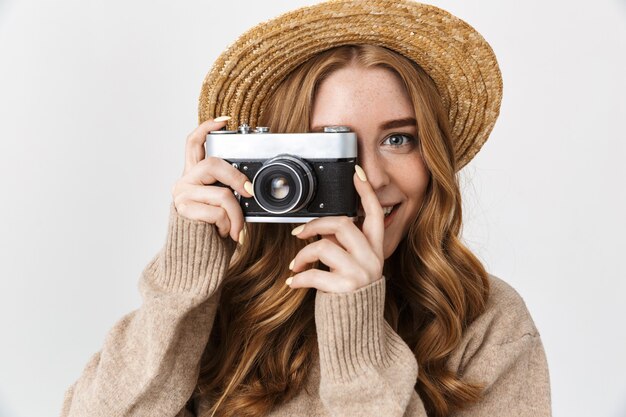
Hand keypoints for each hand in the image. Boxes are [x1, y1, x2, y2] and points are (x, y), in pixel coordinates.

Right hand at [171, 117, 253, 241]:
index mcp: (194, 174)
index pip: (194, 142)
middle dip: (237, 179)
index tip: (224, 121)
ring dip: (236, 214)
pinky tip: (224, 233)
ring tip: (237, 228)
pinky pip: (217, 212)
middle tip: (248, 193)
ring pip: (221, 194)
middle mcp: (185, 180)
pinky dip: (228, 225)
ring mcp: (183, 194)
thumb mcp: (221, 204)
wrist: (195, 256)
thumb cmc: (212, 229)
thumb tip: (249, 189)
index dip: (207, 128)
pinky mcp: (184, 209)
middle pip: (212, 164)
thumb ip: (228, 190)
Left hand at [286, 165, 384, 292]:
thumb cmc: (349, 295)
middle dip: (315, 225)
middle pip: (342, 223)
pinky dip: (298, 278)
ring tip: (295, 265)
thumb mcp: (354, 266)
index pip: (374, 213)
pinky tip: (293, 283)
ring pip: (324, 246)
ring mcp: (360, 272)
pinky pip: (314, 273)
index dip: (365, 191)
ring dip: (302, 255)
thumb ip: (345, 246)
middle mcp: (372, 258)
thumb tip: (322, 228)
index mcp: (375, 249)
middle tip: (298, 233)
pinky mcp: (345, 288)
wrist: (356, 331)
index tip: (355, 172)